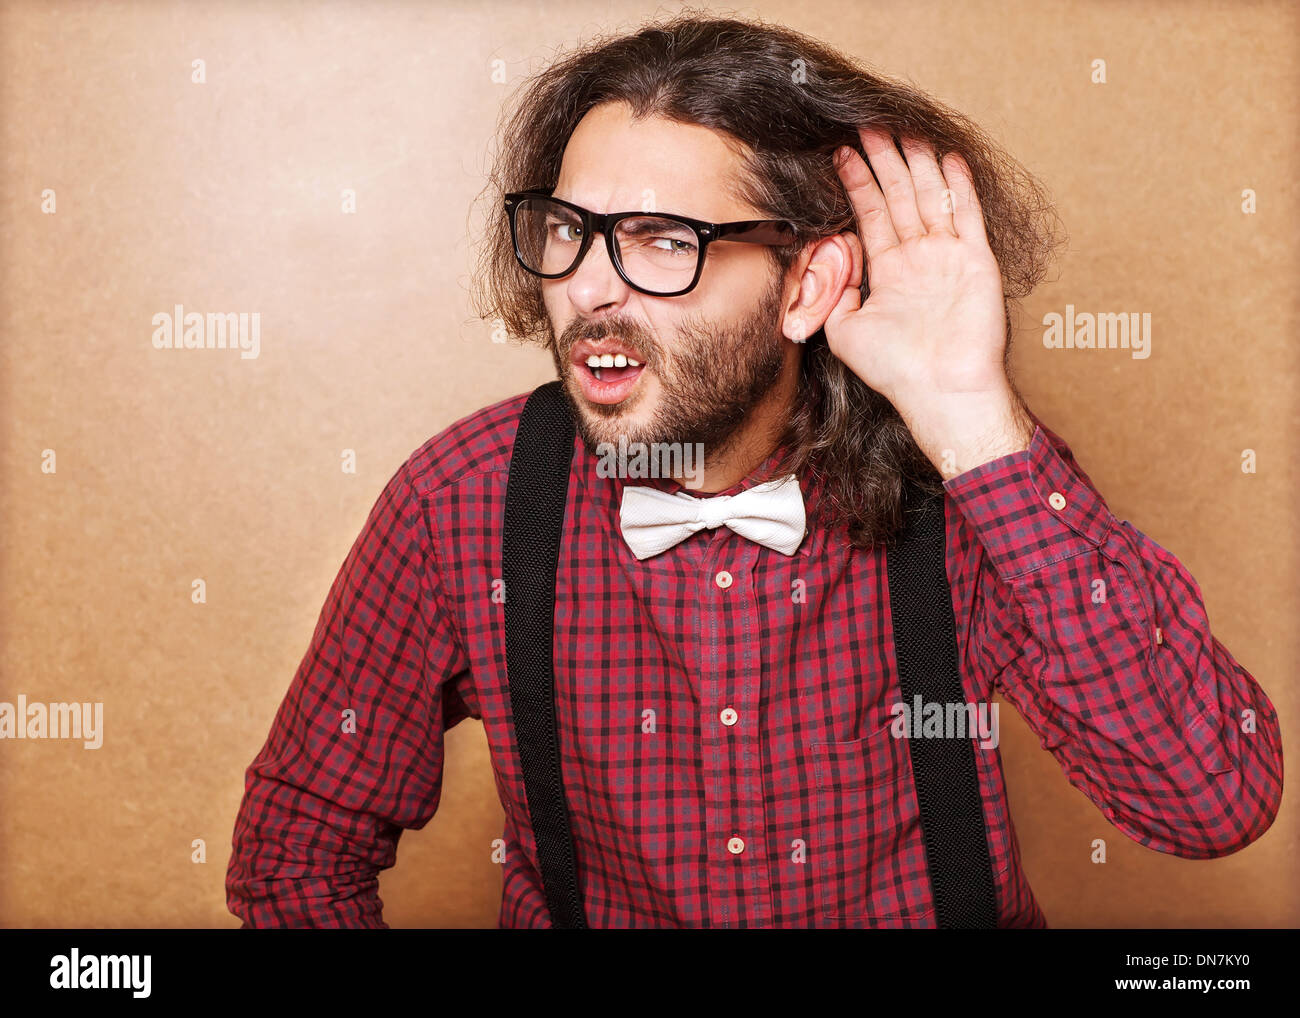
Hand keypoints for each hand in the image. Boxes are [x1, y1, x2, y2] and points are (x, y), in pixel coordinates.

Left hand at [825, 126, 1033, 477]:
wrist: (941, 390)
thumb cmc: (895, 370)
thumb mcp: (845, 331)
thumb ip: (832, 294)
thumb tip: (822, 265)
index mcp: (888, 273)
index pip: (870, 216)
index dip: (856, 183)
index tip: (840, 152)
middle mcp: (917, 260)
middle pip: (899, 196)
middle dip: (884, 160)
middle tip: (869, 122)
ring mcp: (948, 257)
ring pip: (930, 197)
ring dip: (917, 162)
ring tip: (904, 128)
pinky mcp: (975, 261)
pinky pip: (967, 214)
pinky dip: (958, 186)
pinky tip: (947, 157)